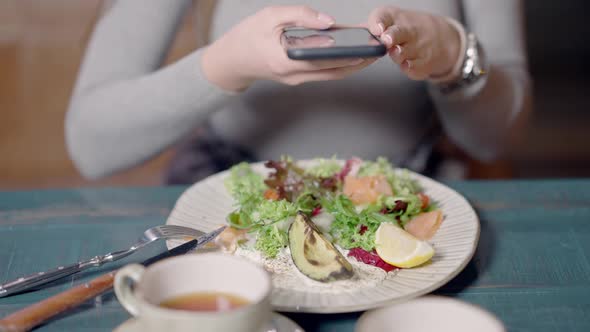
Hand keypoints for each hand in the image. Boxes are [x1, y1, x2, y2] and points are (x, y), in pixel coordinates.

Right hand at [202, 6, 375, 91]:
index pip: (326, 58)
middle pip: (335, 71)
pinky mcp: (297, 78)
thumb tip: (330, 21)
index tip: (368, 46)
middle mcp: (294, 75)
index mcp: (287, 60)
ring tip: (371, 52)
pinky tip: (351, 54)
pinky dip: (339, 64)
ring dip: (353, 66)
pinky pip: (323, 73)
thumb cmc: (247, 36)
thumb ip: (300, 15)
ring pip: (332, 75)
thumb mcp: (270, 16)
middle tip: (379, 50)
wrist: (230, 61)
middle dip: (359, 61)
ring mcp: (296, 80)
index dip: (350, 54)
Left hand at [367, 6, 461, 80]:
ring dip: (398, 54)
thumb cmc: (405, 29)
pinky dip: (409, 67)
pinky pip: (413, 67)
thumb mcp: (390, 20)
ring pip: (404, 52)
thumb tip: (347, 36)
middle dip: (391, 36)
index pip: (383, 16)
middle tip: (386, 40)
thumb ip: (370, 29)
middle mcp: (407, 30)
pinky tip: (407, 64)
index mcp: (394, 17)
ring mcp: (417, 46)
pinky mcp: (423, 62)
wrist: (441, 36)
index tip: (377, 29)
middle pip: (398, 33)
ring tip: (396, 53)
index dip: (379, 22)